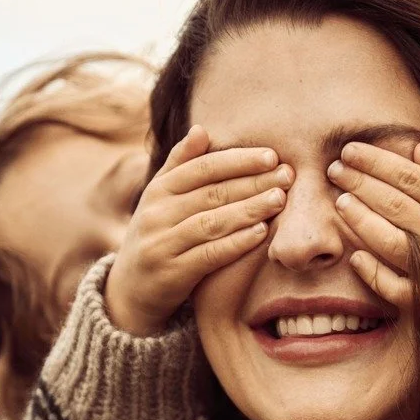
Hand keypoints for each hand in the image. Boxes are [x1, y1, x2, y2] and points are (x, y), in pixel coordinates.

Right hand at [105, 126, 292, 335]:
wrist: (131, 289)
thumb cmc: (158, 236)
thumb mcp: (161, 199)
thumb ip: (180, 165)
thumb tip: (201, 129)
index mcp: (158, 189)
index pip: (203, 168)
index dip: (238, 160)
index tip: (272, 156)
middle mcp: (157, 213)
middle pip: (212, 193)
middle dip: (253, 182)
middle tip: (287, 176)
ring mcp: (162, 243)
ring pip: (212, 222)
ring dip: (250, 209)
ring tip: (280, 200)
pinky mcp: (172, 273)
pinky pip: (209, 254)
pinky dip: (237, 243)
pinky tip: (262, 233)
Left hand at [327, 140, 419, 333]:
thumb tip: (418, 150)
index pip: (409, 177)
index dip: (375, 161)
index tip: (351, 150)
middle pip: (393, 204)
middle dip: (358, 183)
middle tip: (335, 170)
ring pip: (386, 242)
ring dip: (357, 220)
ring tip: (339, 202)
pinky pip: (392, 288)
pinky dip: (371, 272)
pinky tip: (356, 255)